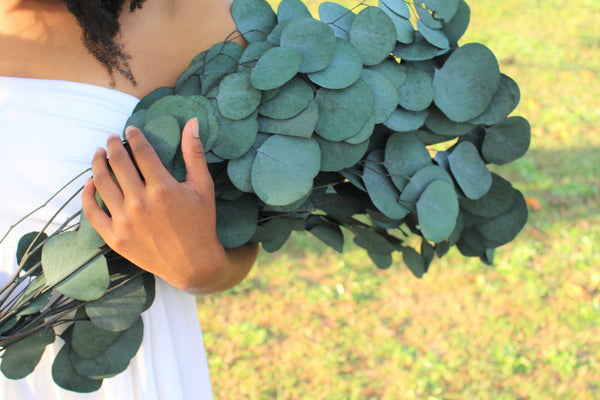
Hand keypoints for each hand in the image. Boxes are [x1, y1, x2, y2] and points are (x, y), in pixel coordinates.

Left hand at [82, 118, 257, 294]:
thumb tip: (192, 122)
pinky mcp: (115, 238)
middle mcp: (140, 202)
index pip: (141, 151)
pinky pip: (92, 211)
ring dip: (98, 163)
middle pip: (118, 163)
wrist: (194, 264)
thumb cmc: (201, 223)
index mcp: (162, 188)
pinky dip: (87, 194)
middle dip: (113, 145)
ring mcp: (125, 221)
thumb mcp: (203, 187)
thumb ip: (194, 153)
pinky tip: (89, 183)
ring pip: (101, 183)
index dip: (133, 136)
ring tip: (99, 154)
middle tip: (112, 139)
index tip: (130, 130)